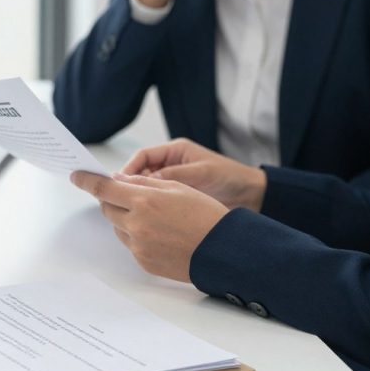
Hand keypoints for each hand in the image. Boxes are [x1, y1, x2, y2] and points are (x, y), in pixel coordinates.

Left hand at [70, 171, 228, 282]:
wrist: (224, 250)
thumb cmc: (206, 214)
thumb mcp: (177, 188)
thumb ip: (144, 183)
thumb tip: (119, 180)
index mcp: (144, 201)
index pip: (103, 189)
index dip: (87, 181)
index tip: (76, 176)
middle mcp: (136, 225)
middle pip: (107, 209)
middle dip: (112, 200)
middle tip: (127, 196)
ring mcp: (139, 246)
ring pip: (119, 228)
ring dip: (126, 219)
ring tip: (155, 218)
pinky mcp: (144, 262)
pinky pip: (131, 245)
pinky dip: (138, 236)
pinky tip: (162, 234)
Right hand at [122, 138, 266, 211]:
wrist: (250, 195)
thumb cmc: (229, 177)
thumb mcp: (202, 173)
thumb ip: (174, 176)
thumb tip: (144, 182)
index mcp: (174, 152)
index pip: (143, 157)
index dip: (129, 168)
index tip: (118, 182)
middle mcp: (170, 166)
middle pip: (140, 173)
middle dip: (129, 185)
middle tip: (119, 199)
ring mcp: (172, 183)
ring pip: (146, 190)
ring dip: (138, 199)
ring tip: (131, 211)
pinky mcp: (177, 199)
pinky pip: (156, 202)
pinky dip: (150, 209)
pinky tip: (145, 218)